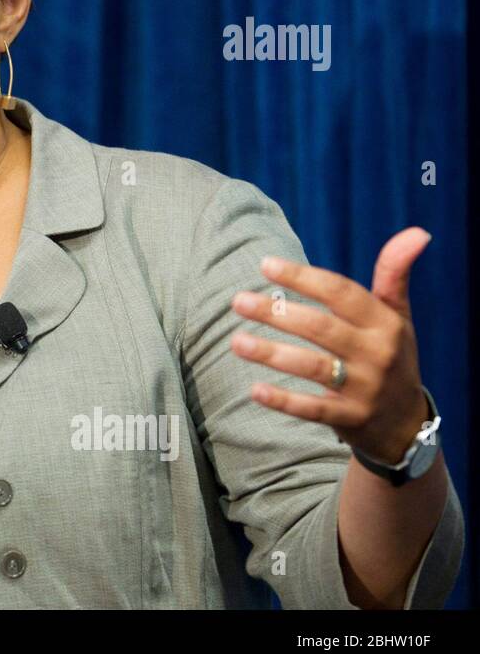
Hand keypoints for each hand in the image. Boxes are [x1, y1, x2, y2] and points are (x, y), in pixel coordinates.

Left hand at [227, 227, 432, 463]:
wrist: (406, 422)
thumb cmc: (391, 355)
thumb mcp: (397, 316)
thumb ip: (394, 274)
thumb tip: (417, 231)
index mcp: (385, 323)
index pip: (342, 293)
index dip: (304, 277)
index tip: (265, 264)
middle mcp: (377, 353)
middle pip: (322, 328)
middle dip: (278, 313)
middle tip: (238, 301)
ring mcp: (365, 388)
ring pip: (314, 367)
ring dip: (272, 354)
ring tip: (235, 341)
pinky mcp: (351, 418)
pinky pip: (314, 409)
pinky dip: (284, 401)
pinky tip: (255, 390)